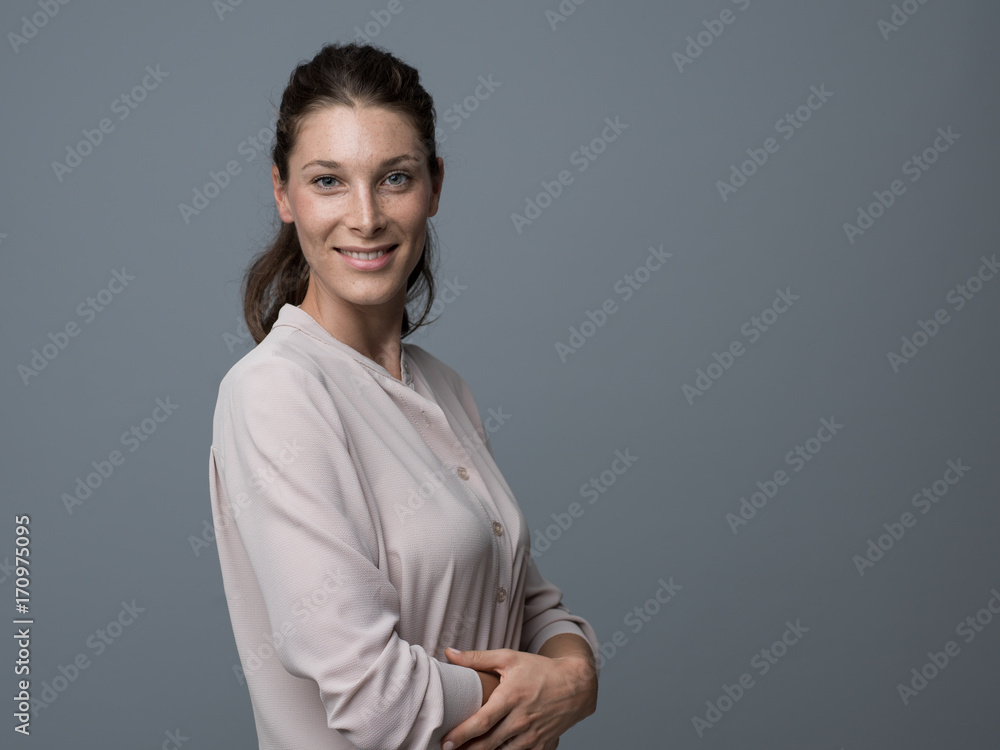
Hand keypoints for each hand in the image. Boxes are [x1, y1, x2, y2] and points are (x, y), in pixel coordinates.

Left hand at [441, 646, 596, 749]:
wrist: (576, 684)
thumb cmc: (540, 669)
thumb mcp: (509, 658)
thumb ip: (477, 658)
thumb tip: (448, 654)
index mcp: (511, 697)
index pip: (481, 721)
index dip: (461, 735)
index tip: (445, 742)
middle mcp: (522, 720)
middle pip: (487, 744)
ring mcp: (533, 735)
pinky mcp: (541, 745)